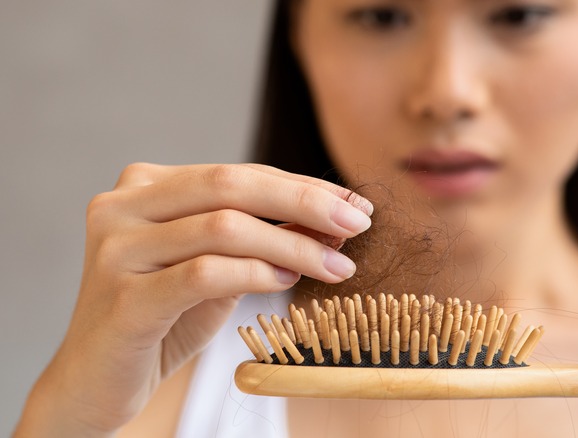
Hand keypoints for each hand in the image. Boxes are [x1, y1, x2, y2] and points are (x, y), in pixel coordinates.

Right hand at [15, 163, 372, 436]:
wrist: (98, 381)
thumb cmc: (164, 319)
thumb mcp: (221, 268)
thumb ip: (264, 238)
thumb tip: (334, 218)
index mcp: (146, 186)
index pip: (238, 174)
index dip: (302, 187)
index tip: (352, 204)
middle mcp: (123, 206)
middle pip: (231, 187)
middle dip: (305, 202)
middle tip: (358, 222)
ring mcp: (116, 248)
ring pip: (223, 227)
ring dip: (293, 247)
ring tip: (335, 266)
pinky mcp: (123, 297)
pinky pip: (205, 273)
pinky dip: (256, 274)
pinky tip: (287, 284)